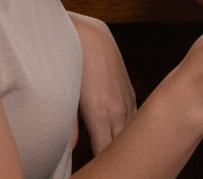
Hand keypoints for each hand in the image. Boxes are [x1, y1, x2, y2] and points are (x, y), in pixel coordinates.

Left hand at [67, 13, 136, 154]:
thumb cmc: (75, 64)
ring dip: (128, 145)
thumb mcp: (68, 98)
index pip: (107, 153)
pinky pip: (135, 118)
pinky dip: (132, 131)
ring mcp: (127, 99)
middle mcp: (119, 109)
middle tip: (113, 167)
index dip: (106, 164)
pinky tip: (127, 138)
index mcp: (102, 114)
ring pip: (132, 132)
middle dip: (121, 159)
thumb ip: (70, 128)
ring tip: (124, 159)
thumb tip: (72, 149)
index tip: (102, 169)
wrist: (91, 36)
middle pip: (124, 145)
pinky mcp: (129, 92)